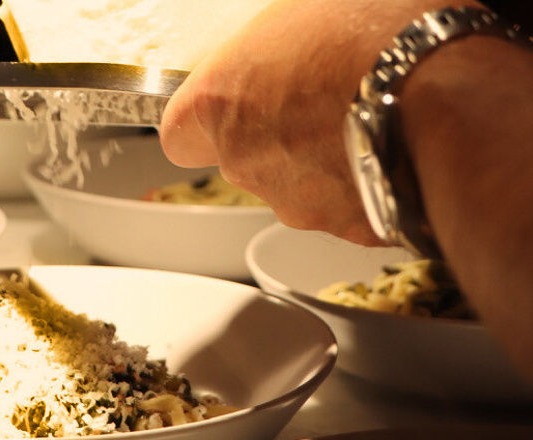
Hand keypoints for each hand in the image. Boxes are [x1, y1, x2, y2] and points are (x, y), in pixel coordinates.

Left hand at [159, 0, 476, 244]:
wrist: (447, 99)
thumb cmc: (376, 36)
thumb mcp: (310, 7)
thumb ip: (276, 42)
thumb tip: (287, 38)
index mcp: (221, 102)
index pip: (180, 134)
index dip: (203, 122)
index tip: (225, 107)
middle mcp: (247, 162)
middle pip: (243, 158)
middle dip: (273, 135)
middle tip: (317, 99)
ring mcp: (295, 203)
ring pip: (294, 186)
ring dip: (317, 161)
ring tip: (364, 119)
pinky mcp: (346, 228)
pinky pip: (345, 205)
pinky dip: (360, 185)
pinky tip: (390, 151)